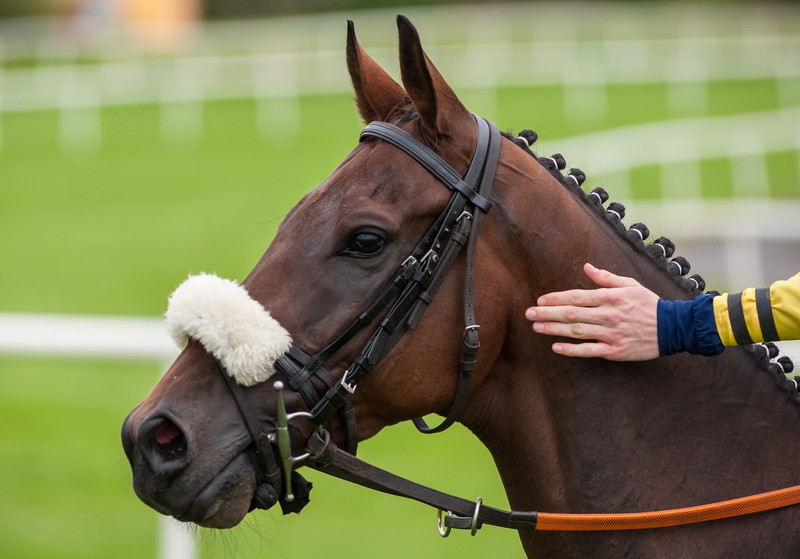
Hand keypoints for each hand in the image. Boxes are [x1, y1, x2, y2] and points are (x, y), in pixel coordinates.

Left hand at [525, 263, 659, 360]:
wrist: (673, 327)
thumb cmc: (649, 304)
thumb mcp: (630, 284)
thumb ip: (606, 277)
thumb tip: (586, 267)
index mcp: (610, 297)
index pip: (577, 297)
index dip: (556, 299)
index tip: (540, 300)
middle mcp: (608, 315)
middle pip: (572, 314)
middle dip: (547, 313)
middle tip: (528, 314)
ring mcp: (611, 333)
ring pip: (577, 331)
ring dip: (554, 329)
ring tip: (536, 327)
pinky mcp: (615, 350)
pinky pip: (589, 350)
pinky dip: (571, 349)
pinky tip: (555, 347)